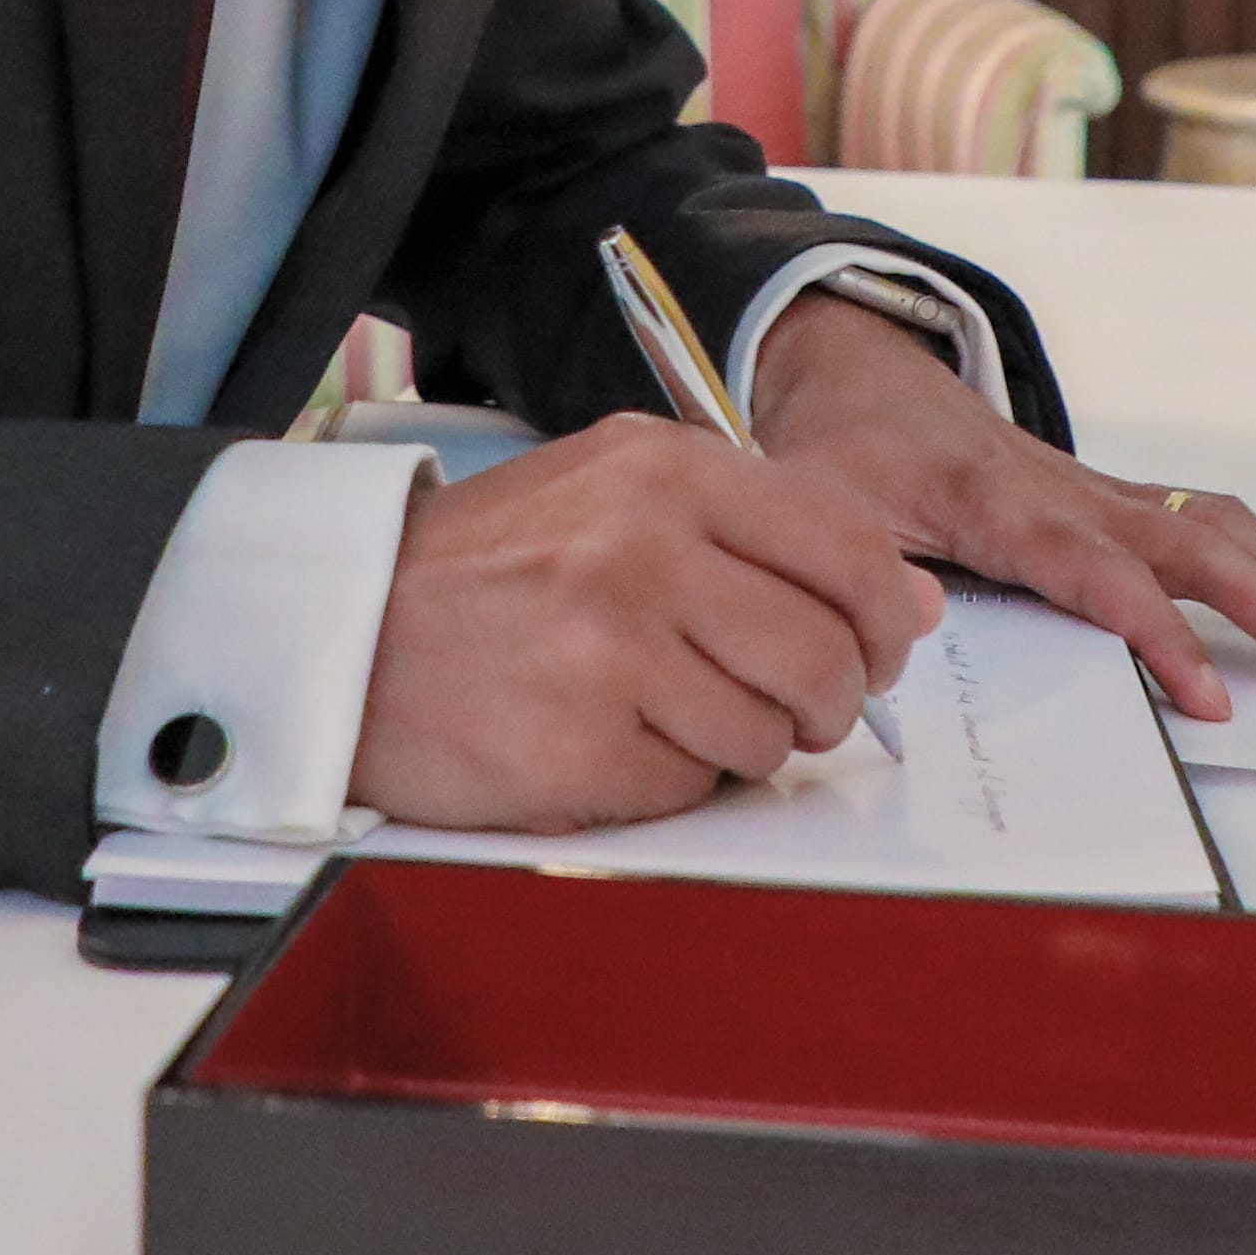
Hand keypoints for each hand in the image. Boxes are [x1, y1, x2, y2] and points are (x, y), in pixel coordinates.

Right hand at [348, 415, 944, 830]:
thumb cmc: (489, 570)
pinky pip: (694, 785)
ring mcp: (616, 648)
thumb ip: (761, 531)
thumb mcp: (617, 496)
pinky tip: (613, 741)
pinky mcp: (587, 743)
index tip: (880, 648)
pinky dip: (671, 779)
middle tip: (793, 707)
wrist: (344, 633)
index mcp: (668, 470)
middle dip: (829, 700)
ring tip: (672, 714)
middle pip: (828, 652)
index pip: (850, 547)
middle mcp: (647, 546)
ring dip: (744, 744)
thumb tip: (911, 600)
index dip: (887, 616)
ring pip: (772, 731)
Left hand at [745, 298, 1255, 721]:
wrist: (856, 371)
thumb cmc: (840, 450)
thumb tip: (913, 634)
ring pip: (1217, 528)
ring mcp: (1098, 491)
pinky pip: (1205, 526)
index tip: (1211, 696)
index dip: (1157, 634)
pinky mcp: (1110, 500)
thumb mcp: (818, 511)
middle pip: (1194, 542)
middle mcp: (1067, 491)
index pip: (1098, 574)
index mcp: (998, 501)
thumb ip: (855, 572)